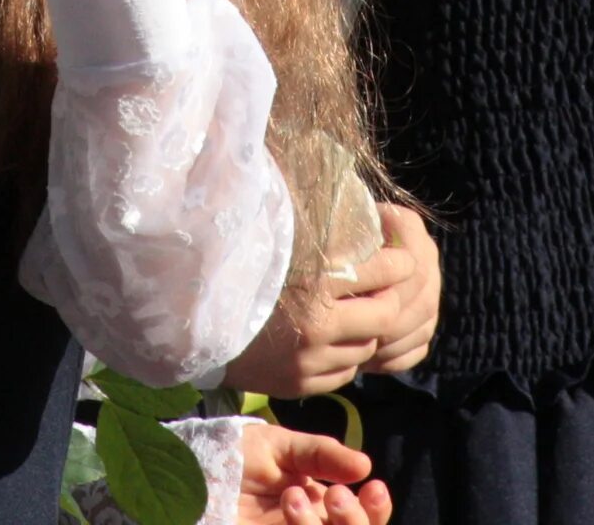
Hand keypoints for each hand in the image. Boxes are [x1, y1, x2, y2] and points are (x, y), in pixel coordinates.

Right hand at [223, 213, 430, 397]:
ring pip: (366, 349)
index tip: (401, 258)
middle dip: (388, 301)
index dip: (398, 263)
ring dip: (366, 331)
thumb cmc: (240, 272)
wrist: (192, 322)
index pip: (382, 272)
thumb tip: (356, 208)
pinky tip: (331, 340)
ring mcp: (309, 361)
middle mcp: (317, 326)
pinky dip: (344, 355)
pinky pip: (344, 372)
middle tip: (382, 290)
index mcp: (313, 284)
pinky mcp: (300, 384)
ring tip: (353, 314)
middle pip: (384, 316)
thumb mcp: (281, 246)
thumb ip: (320, 235)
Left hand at [237, 424, 390, 523]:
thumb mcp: (282, 446)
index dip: (376, 509)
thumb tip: (365, 465)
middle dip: (355, 521)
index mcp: (322, 503)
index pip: (365, 516)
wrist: (191, 470)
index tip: (373, 487)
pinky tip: (288, 508)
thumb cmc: (236, 454)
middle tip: (337, 496)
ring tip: (293, 497)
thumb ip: (322, 454)